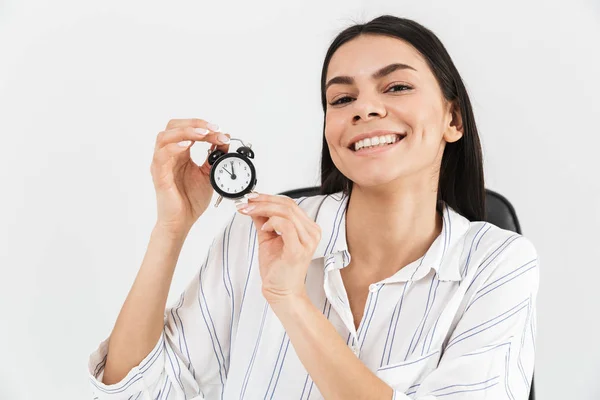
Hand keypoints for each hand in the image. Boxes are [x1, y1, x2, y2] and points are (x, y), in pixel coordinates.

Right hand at [151, 118, 230, 235]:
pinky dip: (173, 147)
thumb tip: (224, 140)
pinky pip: (161, 156)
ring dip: (185, 132)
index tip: (220, 131)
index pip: (187, 129)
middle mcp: (169, 156)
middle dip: (194, 124)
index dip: (203, 126)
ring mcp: (162, 164)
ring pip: (165, 137)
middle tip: (212, 129)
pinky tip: (186, 146)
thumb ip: (215, 157)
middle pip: (173, 127)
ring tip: (203, 134)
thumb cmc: (191, 200)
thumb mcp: (209, 174)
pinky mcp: (159, 175)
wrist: (182, 221)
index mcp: (180, 153)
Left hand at [236, 193, 321, 303]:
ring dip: (263, 209)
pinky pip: (286, 225)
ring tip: (250, 213)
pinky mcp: (298, 250)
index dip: (268, 198)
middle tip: (246, 204)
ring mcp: (307, 241)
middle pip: (287, 205)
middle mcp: (311, 232)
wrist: (281, 291)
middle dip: (263, 201)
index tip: (251, 198)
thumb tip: (253, 205)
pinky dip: (272, 222)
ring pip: (286, 212)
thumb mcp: (268, 238)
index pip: (289, 204)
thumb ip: (263, 220)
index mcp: (307, 228)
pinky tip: (264, 229)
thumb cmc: (278, 269)